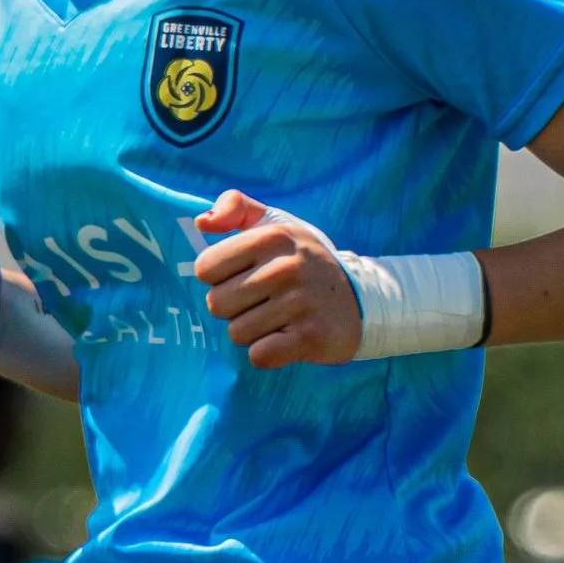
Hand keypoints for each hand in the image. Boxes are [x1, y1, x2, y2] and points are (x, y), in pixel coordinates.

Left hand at [192, 190, 361, 367]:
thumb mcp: (275, 223)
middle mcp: (287, 267)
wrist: (361, 301)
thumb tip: (202, 222)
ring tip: (277, 320)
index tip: (243, 277)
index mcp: (273, 236)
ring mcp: (300, 303)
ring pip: (236, 333)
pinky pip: (260, 355)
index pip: (205, 267)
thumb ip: (235, 207)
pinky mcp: (311, 337)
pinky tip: (285, 339)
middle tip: (262, 303)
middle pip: (217, 304)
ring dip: (252, 332)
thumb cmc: (304, 262)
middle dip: (234, 309)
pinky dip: (267, 353)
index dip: (219, 278)